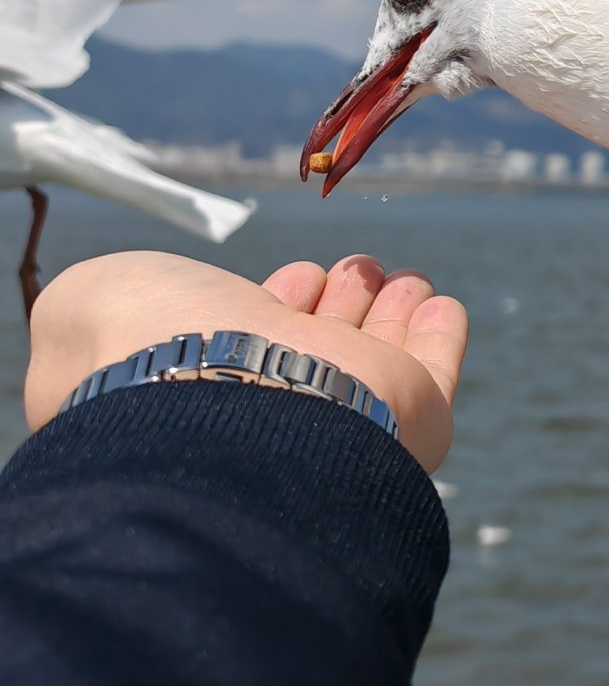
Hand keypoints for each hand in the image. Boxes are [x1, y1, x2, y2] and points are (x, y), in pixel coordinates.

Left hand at [26, 251, 467, 470]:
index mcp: (205, 383)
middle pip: (322, 345)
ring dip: (391, 309)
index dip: (277, 302)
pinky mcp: (412, 417)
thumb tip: (132, 314)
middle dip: (342, 299)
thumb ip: (106, 305)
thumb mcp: (89, 304)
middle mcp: (275, 403)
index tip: (296, 274)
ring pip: (378, 353)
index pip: (254, 339)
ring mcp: (346, 413)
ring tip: (400, 278)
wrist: (217, 399)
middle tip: (355, 268)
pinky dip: (440, 334)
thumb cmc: (141, 350)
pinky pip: (434, 370)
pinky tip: (442, 306)